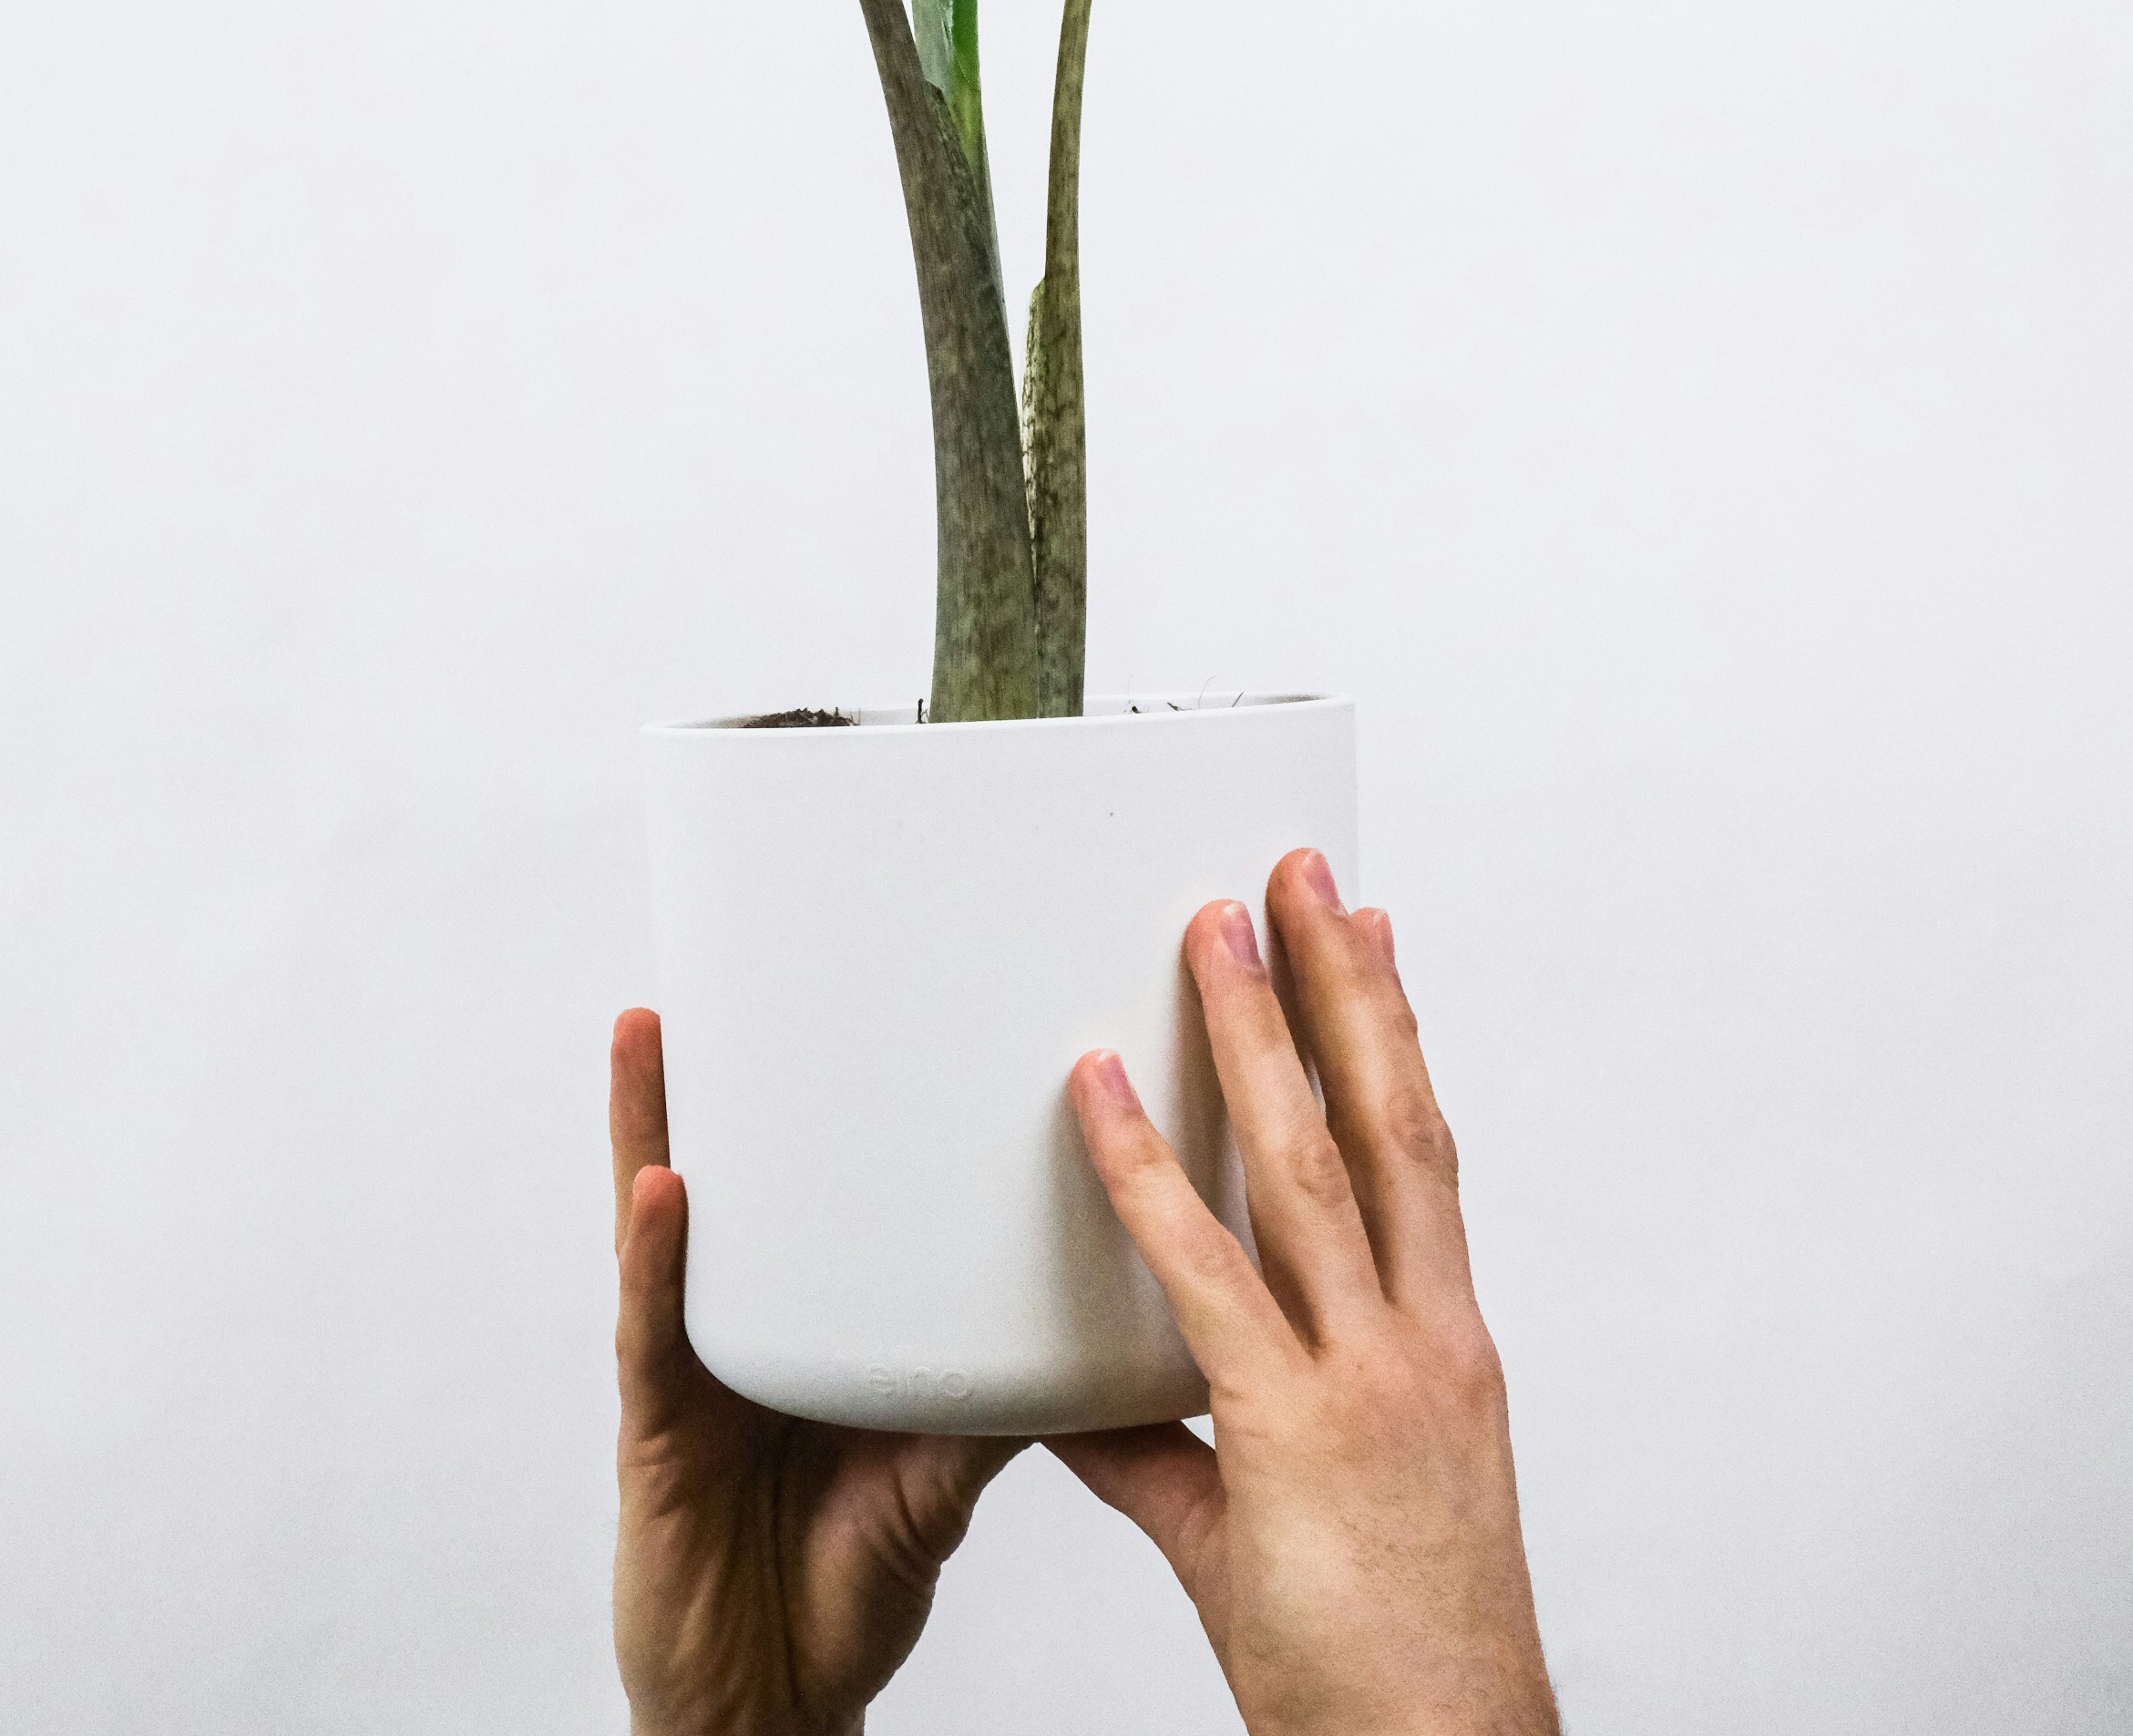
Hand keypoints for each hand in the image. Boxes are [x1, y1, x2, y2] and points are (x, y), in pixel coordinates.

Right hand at [608, 1007, 1023, 1735]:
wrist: (772, 1704)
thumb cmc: (842, 1586)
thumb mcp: (936, 1475)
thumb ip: (990, 1399)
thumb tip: (1085, 1323)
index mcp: (805, 1328)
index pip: (808, 1195)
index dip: (813, 1105)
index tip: (842, 1002)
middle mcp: (738, 1330)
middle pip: (728, 1186)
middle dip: (712, 1081)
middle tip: (717, 966)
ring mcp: (690, 1376)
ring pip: (668, 1231)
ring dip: (655, 1127)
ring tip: (658, 1031)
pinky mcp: (660, 1437)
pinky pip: (658, 1332)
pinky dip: (658, 1262)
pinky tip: (664, 1191)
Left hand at [1056, 854, 1556, 1735]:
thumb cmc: (1385, 1666)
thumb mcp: (1287, 1523)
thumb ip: (1182, 1443)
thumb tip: (1086, 1393)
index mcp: (1442, 1349)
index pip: (1422, 1154)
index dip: (1399, 1035)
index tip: (1376, 933)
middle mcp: (1421, 1340)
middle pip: (1387, 1120)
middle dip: (1343, 984)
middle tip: (1303, 873)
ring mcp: (1365, 1379)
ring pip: (1309, 1166)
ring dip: (1258, 1032)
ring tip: (1215, 924)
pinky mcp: (1292, 1432)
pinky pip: (1201, 1276)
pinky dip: (1145, 1172)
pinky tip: (1098, 1091)